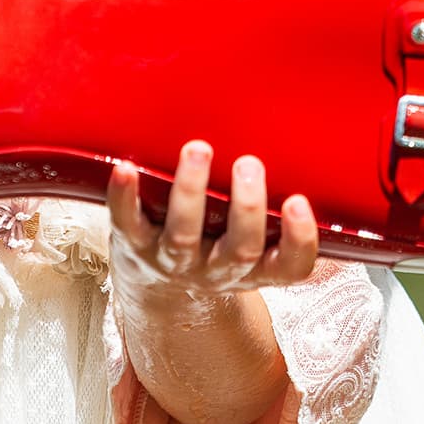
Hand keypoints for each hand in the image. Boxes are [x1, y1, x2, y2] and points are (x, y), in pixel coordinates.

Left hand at [105, 140, 318, 303]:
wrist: (160, 288)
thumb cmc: (217, 246)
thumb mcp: (254, 237)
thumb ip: (273, 202)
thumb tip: (293, 134)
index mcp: (257, 267)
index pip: (291, 266)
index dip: (299, 239)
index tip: (298, 201)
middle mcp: (219, 270)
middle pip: (239, 249)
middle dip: (246, 206)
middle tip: (249, 164)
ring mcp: (176, 262)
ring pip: (184, 235)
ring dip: (190, 192)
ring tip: (197, 151)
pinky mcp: (136, 246)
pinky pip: (128, 224)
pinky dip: (124, 196)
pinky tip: (125, 168)